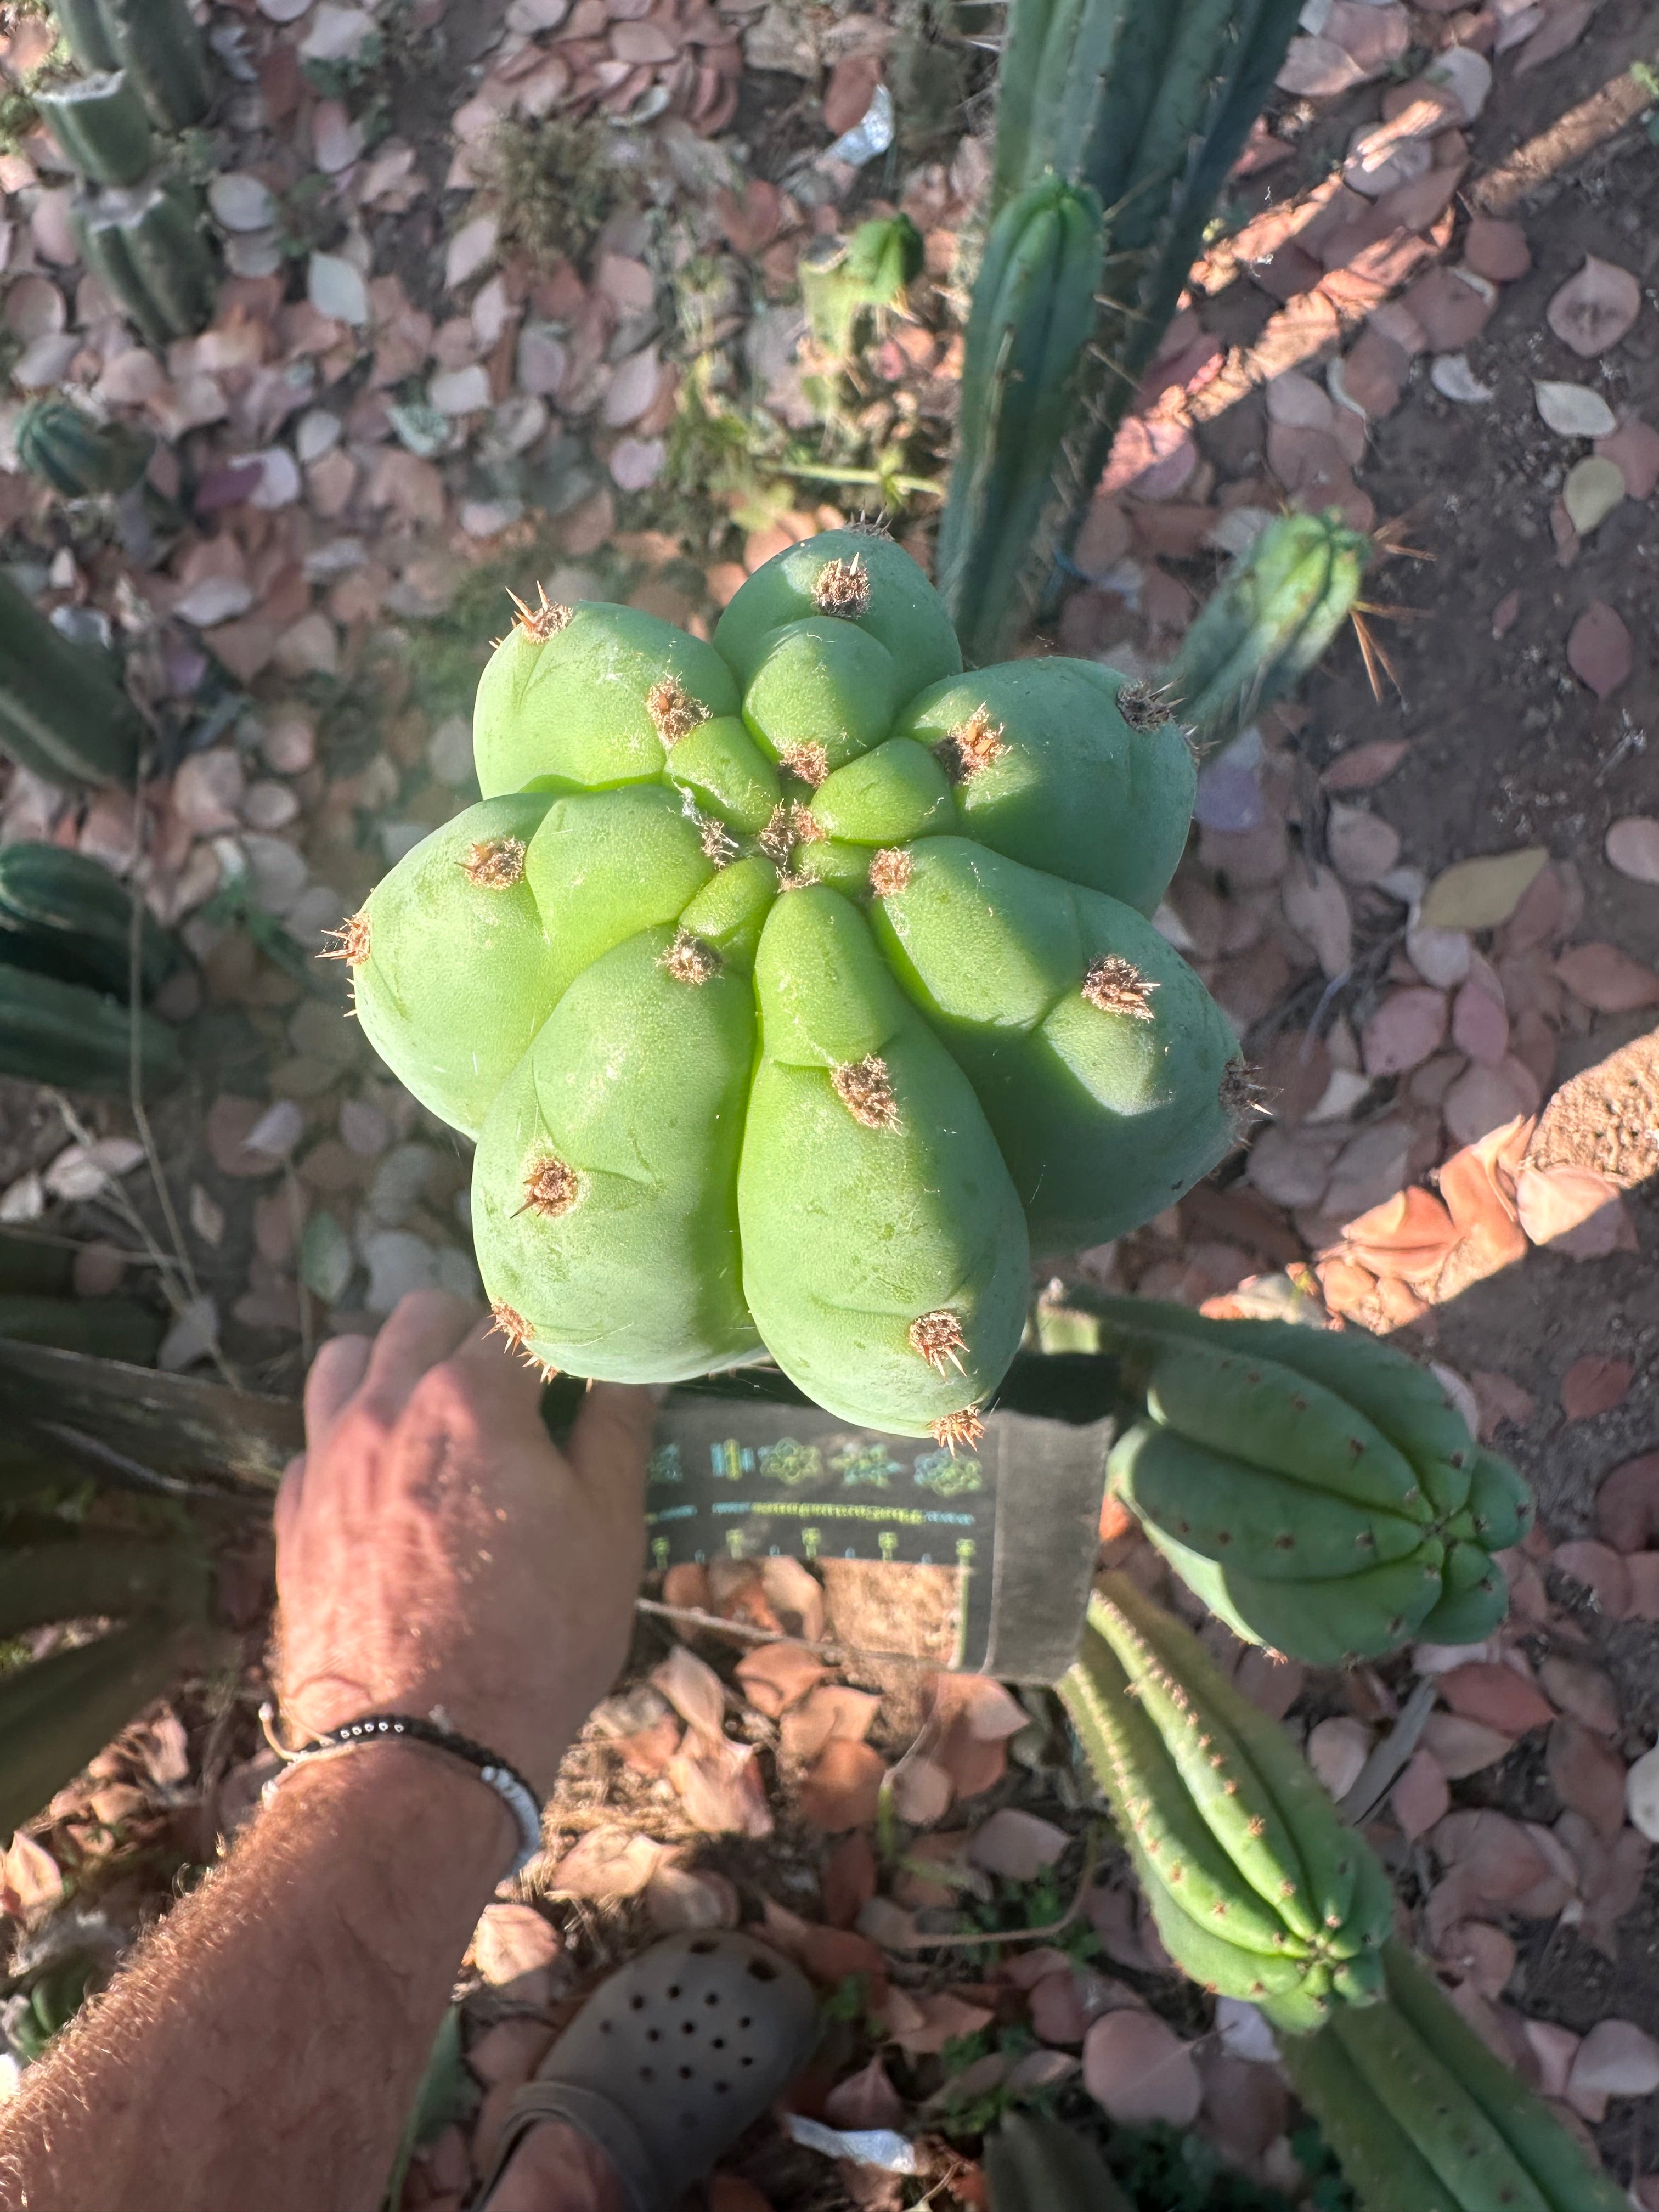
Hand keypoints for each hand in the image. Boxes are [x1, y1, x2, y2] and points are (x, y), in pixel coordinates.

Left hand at [273, 1291, 654, 1798]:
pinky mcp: (294, 1515)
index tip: (579, 1371)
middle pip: (423, 1317)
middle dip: (471, 1335)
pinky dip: (350, 1437)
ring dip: (393, 1366)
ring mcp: (330, 1459)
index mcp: (472, 1399)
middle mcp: (387, 1405)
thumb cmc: (536, 1638)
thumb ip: (617, 1430)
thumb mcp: (608, 1530)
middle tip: (513, 1393)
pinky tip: (387, 1484)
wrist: (421, 1752)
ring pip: (347, 1359)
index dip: (557, 1341)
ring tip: (435, 1419)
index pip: (518, 1322)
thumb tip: (635, 1364)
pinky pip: (314, 1438)